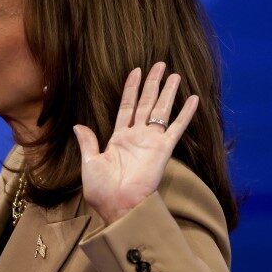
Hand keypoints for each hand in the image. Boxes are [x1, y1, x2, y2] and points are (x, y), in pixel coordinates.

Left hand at [73, 62, 198, 224]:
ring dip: (168, 92)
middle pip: (146, 103)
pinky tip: (193, 99)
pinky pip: (176, 128)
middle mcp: (136, 136)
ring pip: (160, 110)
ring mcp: (151, 142)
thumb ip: (88, 142)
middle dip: (152, 84)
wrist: (117, 206)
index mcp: (118, 138)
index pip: (127, 106)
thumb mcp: (89, 163)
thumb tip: (77, 125)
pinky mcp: (163, 150)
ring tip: (175, 75)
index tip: (135, 71)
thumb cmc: (102, 190)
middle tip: (160, 64)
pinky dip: (185, 114)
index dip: (131, 88)